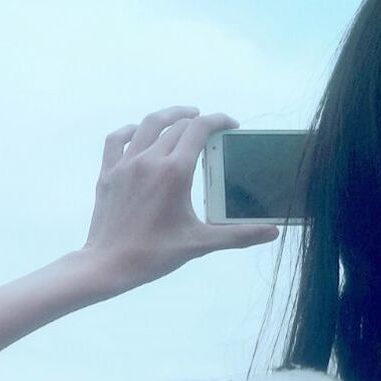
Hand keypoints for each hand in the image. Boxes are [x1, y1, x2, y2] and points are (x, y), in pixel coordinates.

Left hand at [80, 105, 280, 289]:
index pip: (200, 129)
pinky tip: (140, 133)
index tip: (231, 126)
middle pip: (177, 126)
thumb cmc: (154, 254)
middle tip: (211, 130)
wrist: (107, 264)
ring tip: (183, 117)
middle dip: (198, 121)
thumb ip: (238, 235)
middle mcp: (149, 160)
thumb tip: (272, 233)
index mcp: (175, 171)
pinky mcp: (108, 173)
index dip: (218, 120)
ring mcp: (125, 164)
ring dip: (169, 116)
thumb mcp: (200, 243)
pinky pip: (117, 140)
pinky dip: (131, 130)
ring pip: (148, 125)